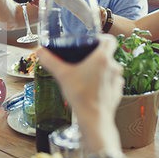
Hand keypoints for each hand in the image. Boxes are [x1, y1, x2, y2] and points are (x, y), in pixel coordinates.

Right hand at [36, 35, 123, 152]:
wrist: (94, 119)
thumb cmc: (80, 96)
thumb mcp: (62, 75)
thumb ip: (50, 61)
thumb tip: (40, 51)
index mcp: (102, 58)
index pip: (109, 39)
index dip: (101, 38)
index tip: (92, 42)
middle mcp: (113, 67)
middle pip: (107, 55)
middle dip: (95, 57)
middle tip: (82, 62)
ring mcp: (117, 80)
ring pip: (110, 69)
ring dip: (100, 71)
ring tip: (86, 77)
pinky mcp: (118, 92)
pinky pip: (112, 82)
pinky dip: (104, 83)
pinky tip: (93, 89)